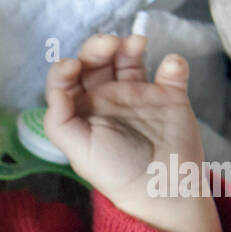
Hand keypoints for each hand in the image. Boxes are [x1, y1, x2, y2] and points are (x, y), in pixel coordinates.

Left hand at [44, 34, 230, 231]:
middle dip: (98, 48)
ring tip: (135, 44)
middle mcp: (107, 98)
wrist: (161, 188)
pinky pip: (172, 71)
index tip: (73, 65)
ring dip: (130, 46)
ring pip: (130, 58)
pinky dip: (173, 64)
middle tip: (108, 45)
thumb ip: (60, 122)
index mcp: (82, 110)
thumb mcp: (78, 151)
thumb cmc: (115, 173)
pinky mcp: (170, 96)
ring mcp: (139, 94)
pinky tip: (170, 68)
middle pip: (98, 61)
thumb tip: (57, 91)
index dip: (66, 68)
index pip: (67, 79)